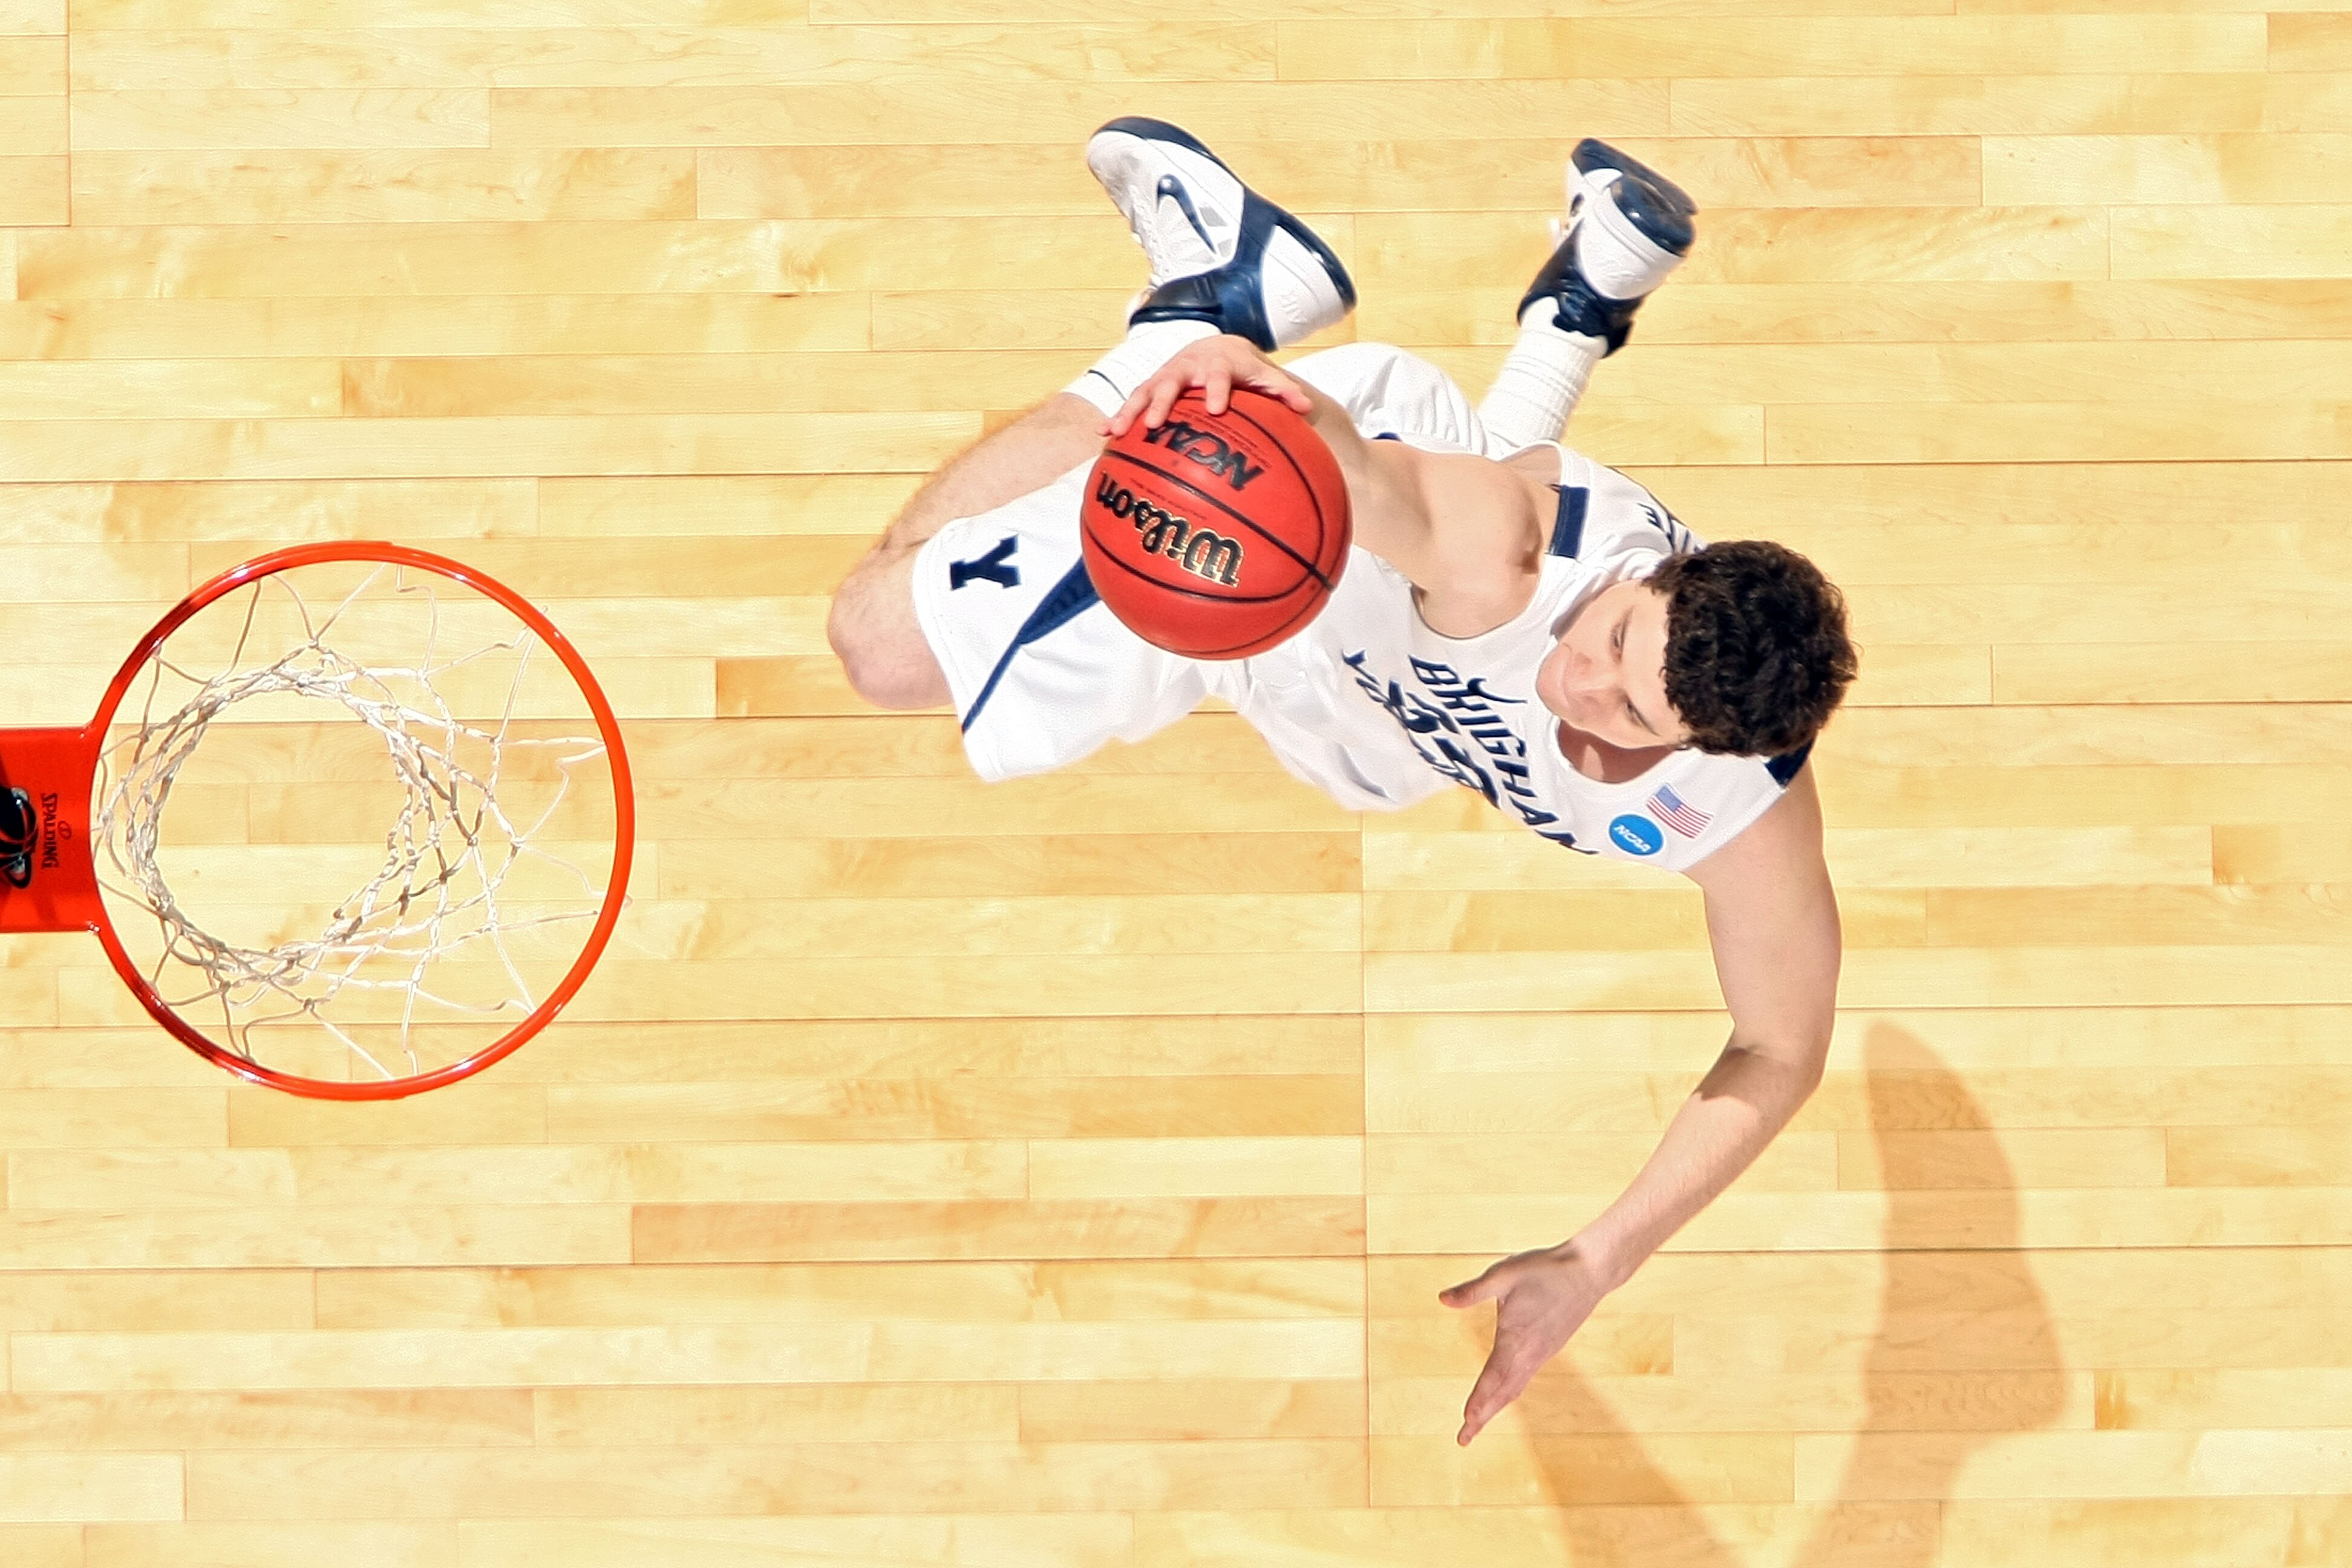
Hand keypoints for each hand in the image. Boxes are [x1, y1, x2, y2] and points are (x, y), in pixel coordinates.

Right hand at [1104, 333, 1314, 437]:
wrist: (1214, 347)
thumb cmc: (1241, 369)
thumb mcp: (1261, 377)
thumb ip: (1282, 392)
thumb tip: (1306, 408)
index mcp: (1214, 366)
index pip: (1215, 376)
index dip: (1215, 390)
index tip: (1215, 409)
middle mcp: (1185, 369)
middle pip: (1171, 383)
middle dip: (1163, 402)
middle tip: (1157, 423)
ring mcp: (1164, 378)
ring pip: (1144, 393)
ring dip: (1130, 412)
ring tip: (1116, 431)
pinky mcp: (1151, 388)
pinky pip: (1131, 403)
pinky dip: (1117, 416)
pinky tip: (1102, 435)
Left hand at [1439, 1240, 1614, 1445]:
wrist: (1588, 1270)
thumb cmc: (1544, 1269)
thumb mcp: (1504, 1273)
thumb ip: (1473, 1289)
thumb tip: (1442, 1299)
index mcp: (1516, 1337)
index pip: (1494, 1375)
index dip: (1480, 1398)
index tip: (1467, 1419)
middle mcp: (1530, 1352)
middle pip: (1503, 1392)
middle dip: (1482, 1415)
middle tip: (1463, 1439)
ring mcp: (1541, 1352)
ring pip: (1515, 1388)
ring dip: (1495, 1407)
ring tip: (1476, 1423)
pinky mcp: (1548, 1347)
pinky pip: (1525, 1378)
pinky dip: (1510, 1393)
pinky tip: (1504, 1395)